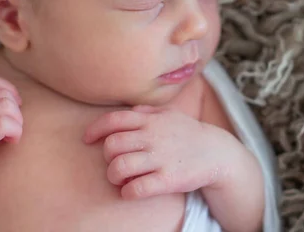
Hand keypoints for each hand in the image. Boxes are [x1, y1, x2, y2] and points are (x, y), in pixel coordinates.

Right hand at [0, 74, 22, 195]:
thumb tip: (12, 99)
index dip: (8, 89)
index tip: (14, 105)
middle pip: (2, 94)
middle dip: (16, 109)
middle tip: (14, 126)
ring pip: (6, 106)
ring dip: (17, 120)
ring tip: (12, 134)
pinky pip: (4, 123)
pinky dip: (15, 130)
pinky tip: (11, 141)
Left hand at [83, 105, 239, 199]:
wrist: (217, 153)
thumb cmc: (187, 133)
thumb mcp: (169, 114)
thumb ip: (146, 110)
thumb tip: (126, 110)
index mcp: (150, 120)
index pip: (113, 120)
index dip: (95, 130)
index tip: (87, 140)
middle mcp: (153, 137)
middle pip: (112, 145)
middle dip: (107, 157)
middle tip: (114, 162)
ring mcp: (161, 158)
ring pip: (119, 168)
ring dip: (114, 176)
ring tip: (121, 179)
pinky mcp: (168, 180)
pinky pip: (136, 189)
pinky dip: (127, 192)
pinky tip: (132, 190)